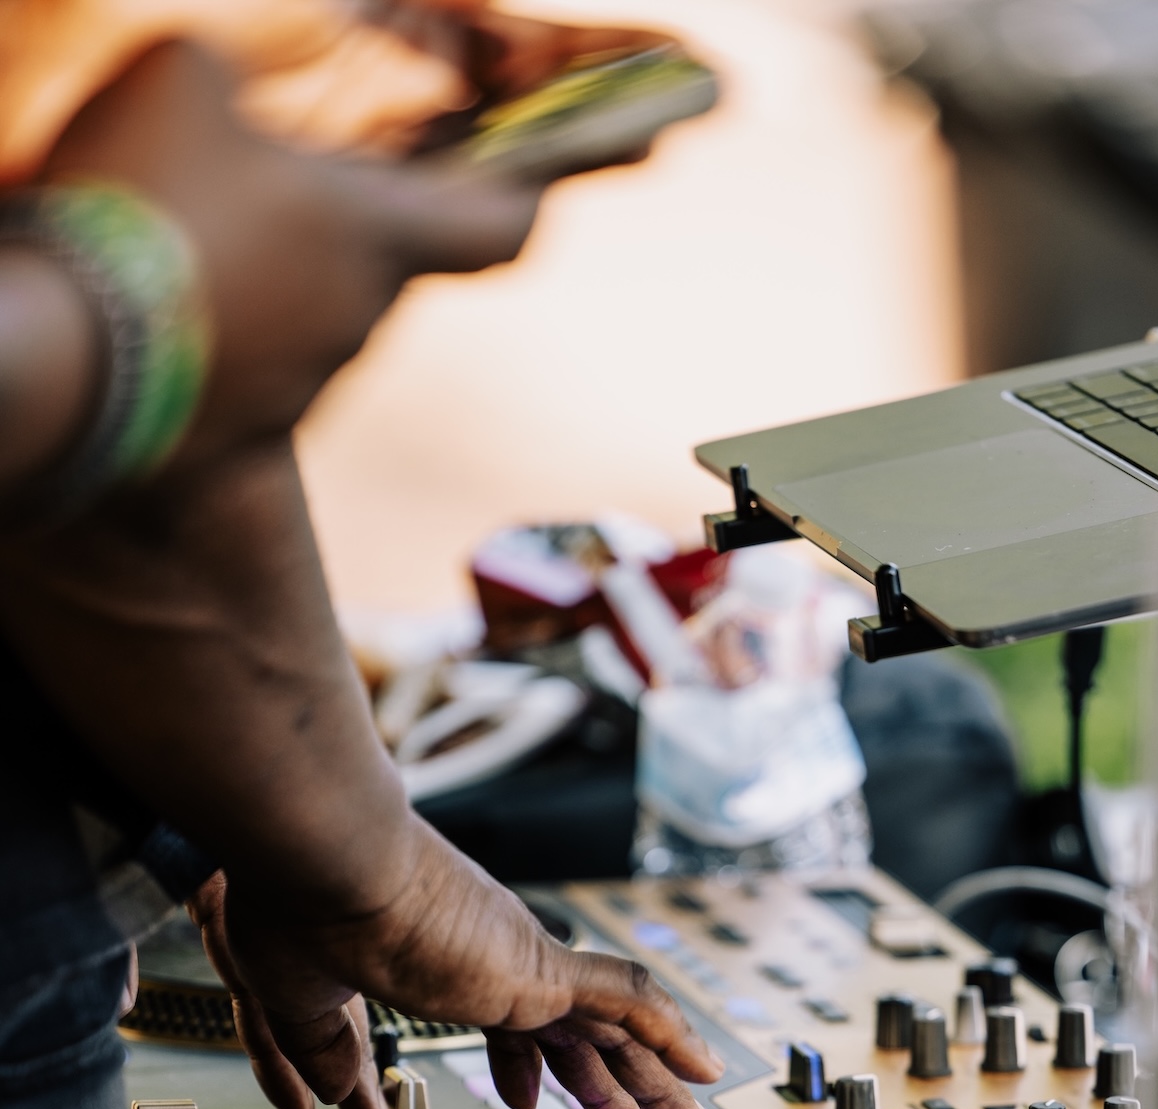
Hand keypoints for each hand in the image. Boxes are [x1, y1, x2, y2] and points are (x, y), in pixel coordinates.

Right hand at [39, 40, 543, 465]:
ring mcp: (310, 386)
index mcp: (373, 231)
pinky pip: (264, 373)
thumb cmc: (139, 198)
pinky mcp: (255, 434)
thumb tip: (242, 104)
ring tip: (198, 245)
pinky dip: (236, 341)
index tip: (540, 189)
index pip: (501, 228)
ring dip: (284, 285)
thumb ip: (248, 79)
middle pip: (387, 266)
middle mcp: (360, 318)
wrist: (65, 355)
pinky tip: (168, 311)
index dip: (530, 202)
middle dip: (346, 228)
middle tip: (274, 190)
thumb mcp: (186, 75)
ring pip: (321, 319)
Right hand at [196, 824, 723, 1108]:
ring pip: (615, 1027)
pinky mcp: (541, 968)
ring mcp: (526, 961)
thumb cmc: (298, 907)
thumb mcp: (306, 1003)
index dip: (528, 1066)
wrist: (316, 862)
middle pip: (576, 1034)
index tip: (528, 1101)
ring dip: (655, 1077)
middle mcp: (498, 957)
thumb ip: (328, 1052)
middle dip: (614, 1083)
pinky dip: (671, 1033)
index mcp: (450, 962)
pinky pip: (630, 1001)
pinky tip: (702, 1065)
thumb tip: (337, 1098)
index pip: (507, 1021)